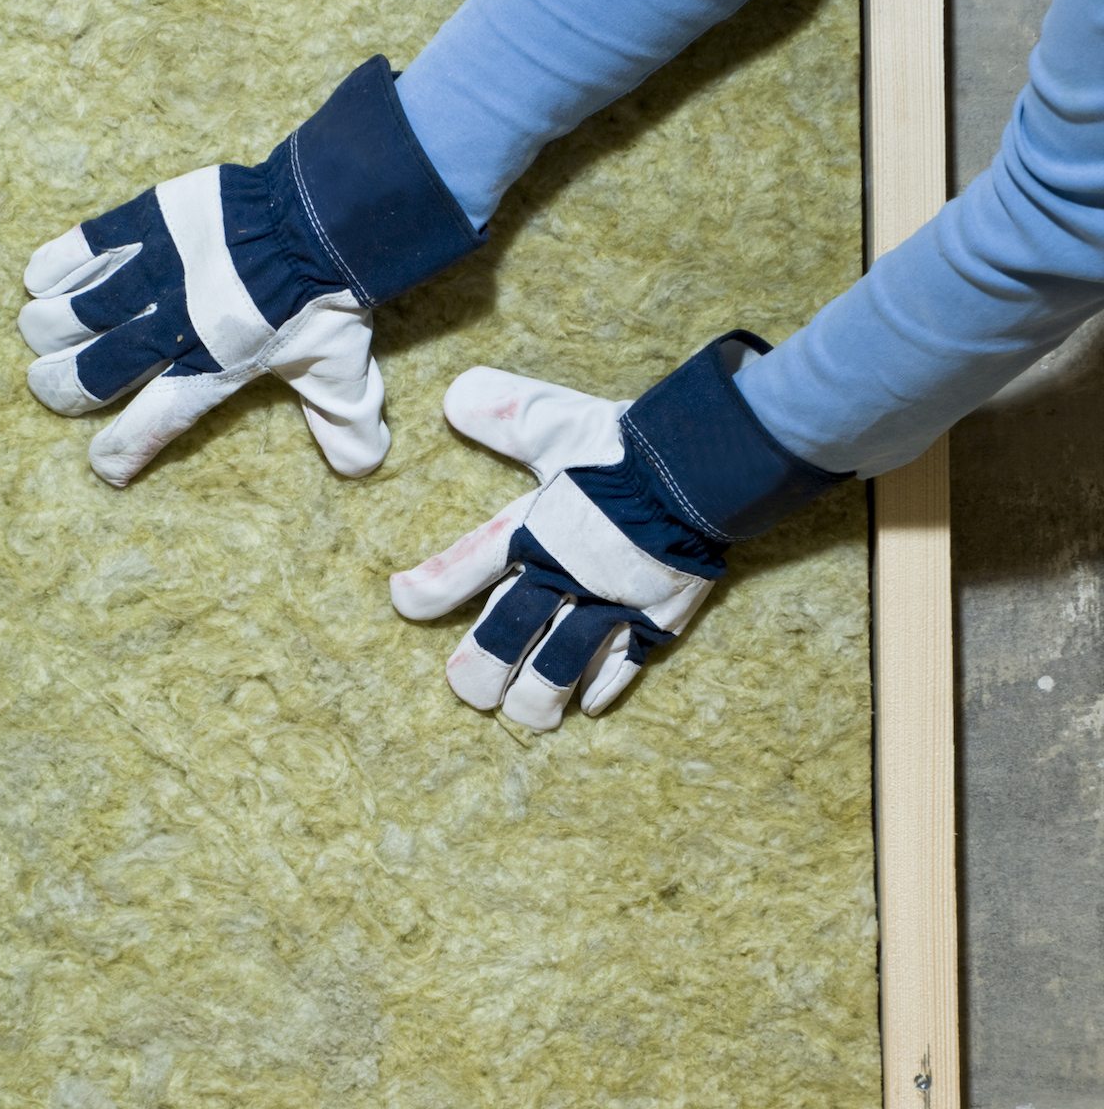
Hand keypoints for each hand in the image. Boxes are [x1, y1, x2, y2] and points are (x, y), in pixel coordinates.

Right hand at [18, 56, 482, 486]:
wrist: (322, 215)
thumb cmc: (329, 299)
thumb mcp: (343, 370)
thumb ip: (346, 423)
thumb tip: (364, 468)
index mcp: (216, 370)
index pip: (155, 422)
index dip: (122, 449)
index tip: (104, 466)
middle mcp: (173, 329)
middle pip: (92, 373)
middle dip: (61, 390)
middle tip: (54, 389)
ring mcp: (153, 273)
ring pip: (72, 313)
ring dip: (48, 331)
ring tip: (43, 335)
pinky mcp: (144, 221)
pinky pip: (81, 249)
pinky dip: (52, 269)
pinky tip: (40, 282)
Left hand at [390, 333, 847, 731]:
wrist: (704, 466)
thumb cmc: (625, 445)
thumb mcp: (556, 419)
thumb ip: (503, 412)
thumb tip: (451, 397)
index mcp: (533, 531)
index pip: (464, 568)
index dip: (427, 590)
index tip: (404, 600)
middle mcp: (562, 577)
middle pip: (503, 643)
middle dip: (479, 674)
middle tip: (469, 687)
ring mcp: (608, 606)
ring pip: (555, 673)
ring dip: (533, 700)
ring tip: (522, 712)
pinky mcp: (653, 621)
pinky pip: (620, 671)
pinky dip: (599, 691)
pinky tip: (586, 705)